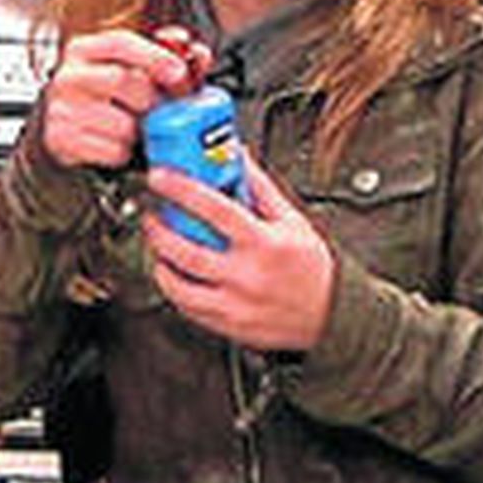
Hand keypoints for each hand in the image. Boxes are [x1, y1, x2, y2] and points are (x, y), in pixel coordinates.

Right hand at [41, 26, 206, 169]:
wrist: (72, 130)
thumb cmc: (110, 96)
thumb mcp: (136, 70)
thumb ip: (171, 59)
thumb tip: (199, 54)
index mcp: (85, 49)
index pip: (121, 42)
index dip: (155, 56)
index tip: (180, 73)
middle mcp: (68, 76)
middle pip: (122, 80)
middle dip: (154, 99)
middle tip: (167, 110)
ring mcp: (60, 109)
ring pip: (121, 123)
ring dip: (141, 131)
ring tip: (142, 129)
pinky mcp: (60, 140)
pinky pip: (111, 150)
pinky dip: (126, 152)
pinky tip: (123, 145)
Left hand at [142, 157, 334, 350]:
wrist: (330, 315)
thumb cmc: (312, 267)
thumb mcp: (292, 220)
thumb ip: (261, 188)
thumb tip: (238, 156)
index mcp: (264, 243)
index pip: (215, 210)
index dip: (182, 190)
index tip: (161, 177)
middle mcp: (247, 275)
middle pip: (186, 250)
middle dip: (158, 229)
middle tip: (152, 213)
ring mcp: (235, 304)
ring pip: (179, 284)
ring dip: (159, 260)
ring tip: (158, 244)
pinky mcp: (228, 326)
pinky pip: (187, 308)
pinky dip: (173, 288)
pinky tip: (172, 272)